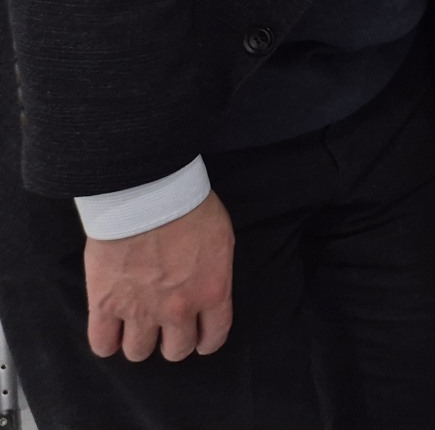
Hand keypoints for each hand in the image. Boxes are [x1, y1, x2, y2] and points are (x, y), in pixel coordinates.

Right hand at [86, 190, 234, 361]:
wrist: (148, 195)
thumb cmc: (190, 207)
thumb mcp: (221, 239)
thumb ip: (214, 272)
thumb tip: (206, 285)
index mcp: (212, 292)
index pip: (214, 336)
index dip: (206, 341)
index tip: (201, 339)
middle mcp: (178, 310)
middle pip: (176, 350)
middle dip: (173, 342)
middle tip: (166, 328)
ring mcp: (140, 311)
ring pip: (139, 352)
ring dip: (139, 342)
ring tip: (136, 327)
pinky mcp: (105, 305)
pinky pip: (102, 344)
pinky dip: (106, 343)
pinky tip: (110, 330)